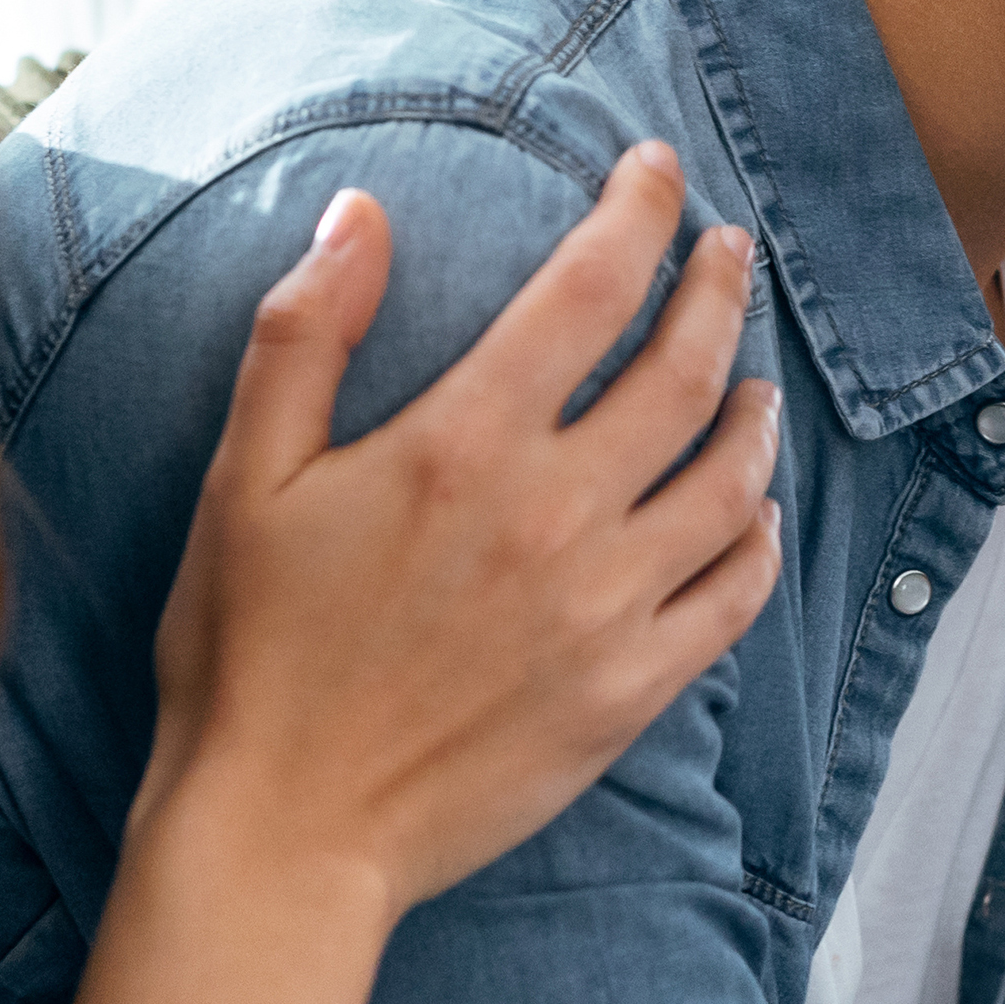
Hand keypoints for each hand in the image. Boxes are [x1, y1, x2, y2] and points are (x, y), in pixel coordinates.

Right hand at [144, 143, 778, 905]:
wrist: (284, 835)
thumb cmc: (248, 654)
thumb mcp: (245, 478)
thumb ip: (304, 333)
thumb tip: (362, 211)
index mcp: (461, 446)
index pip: (589, 289)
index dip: (638, 212)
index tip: (660, 168)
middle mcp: (554, 516)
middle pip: (685, 371)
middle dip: (719, 290)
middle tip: (733, 250)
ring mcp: (605, 608)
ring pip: (731, 481)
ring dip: (754, 412)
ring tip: (755, 381)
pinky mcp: (631, 692)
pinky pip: (733, 595)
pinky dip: (759, 539)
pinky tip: (755, 514)